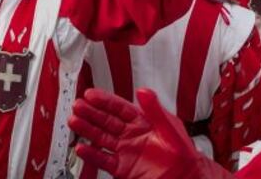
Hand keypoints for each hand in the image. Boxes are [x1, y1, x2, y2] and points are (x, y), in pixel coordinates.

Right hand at [69, 88, 231, 178]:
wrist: (186, 176)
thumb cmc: (183, 153)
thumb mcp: (170, 127)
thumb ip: (155, 109)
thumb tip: (143, 90)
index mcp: (141, 122)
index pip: (119, 108)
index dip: (104, 100)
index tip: (90, 94)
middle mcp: (130, 135)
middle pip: (106, 121)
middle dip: (91, 113)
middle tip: (77, 106)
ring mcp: (125, 152)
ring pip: (101, 138)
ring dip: (87, 130)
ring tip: (74, 121)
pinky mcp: (123, 169)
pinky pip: (103, 160)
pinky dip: (91, 155)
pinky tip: (81, 147)